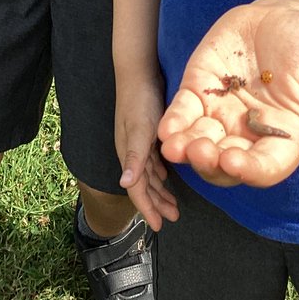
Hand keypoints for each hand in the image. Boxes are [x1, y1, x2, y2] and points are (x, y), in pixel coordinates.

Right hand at [115, 78, 178, 230]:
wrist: (138, 72)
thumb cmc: (138, 100)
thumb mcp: (139, 129)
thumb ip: (134, 157)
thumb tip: (125, 185)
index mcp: (128, 154)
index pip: (137, 190)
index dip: (147, 208)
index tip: (158, 227)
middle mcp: (132, 152)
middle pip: (144, 185)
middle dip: (156, 203)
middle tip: (172, 218)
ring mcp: (139, 143)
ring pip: (150, 174)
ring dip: (161, 190)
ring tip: (173, 205)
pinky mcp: (147, 133)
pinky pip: (154, 160)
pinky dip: (161, 173)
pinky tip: (169, 176)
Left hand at [158, 0, 298, 187]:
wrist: (285, 18)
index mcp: (282, 140)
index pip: (265, 166)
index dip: (249, 168)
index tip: (235, 161)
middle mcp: (248, 135)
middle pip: (225, 161)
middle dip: (210, 161)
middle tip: (201, 151)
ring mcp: (221, 115)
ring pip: (199, 142)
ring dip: (186, 149)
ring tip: (175, 147)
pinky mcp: (200, 91)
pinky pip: (183, 112)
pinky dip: (174, 122)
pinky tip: (166, 129)